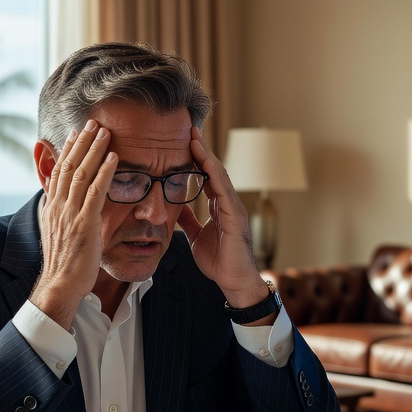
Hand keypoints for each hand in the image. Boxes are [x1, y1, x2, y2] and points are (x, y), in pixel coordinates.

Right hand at [30, 120, 118, 328]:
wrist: (61, 284)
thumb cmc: (64, 263)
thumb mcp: (56, 232)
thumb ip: (59, 212)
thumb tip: (58, 197)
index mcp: (51, 207)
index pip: (59, 171)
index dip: (68, 150)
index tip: (76, 133)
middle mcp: (58, 206)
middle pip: (69, 165)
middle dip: (82, 142)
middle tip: (92, 122)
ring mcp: (70, 213)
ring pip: (81, 173)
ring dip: (94, 150)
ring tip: (105, 132)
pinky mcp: (85, 222)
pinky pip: (96, 191)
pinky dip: (105, 172)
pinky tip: (114, 158)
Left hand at [178, 126, 268, 308]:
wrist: (234, 282)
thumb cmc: (219, 261)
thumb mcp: (196, 236)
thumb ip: (188, 219)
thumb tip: (176, 206)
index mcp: (219, 206)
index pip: (207, 176)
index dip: (197, 158)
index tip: (185, 140)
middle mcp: (228, 203)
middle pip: (214, 170)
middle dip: (202, 150)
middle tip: (190, 129)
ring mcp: (233, 209)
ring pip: (220, 176)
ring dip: (208, 157)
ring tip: (196, 139)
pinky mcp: (235, 218)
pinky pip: (225, 192)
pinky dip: (216, 176)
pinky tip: (207, 163)